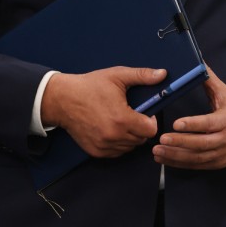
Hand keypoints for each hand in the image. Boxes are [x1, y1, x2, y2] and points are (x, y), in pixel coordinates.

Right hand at [40, 67, 162, 157]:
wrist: (62, 100)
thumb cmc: (90, 86)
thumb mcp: (117, 76)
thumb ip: (142, 75)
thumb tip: (163, 73)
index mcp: (122, 119)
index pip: (150, 130)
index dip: (151, 121)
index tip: (145, 113)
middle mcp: (114, 136)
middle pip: (141, 139)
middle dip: (141, 128)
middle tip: (133, 115)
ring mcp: (104, 146)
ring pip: (130, 147)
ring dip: (131, 137)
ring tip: (122, 121)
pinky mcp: (96, 151)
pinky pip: (117, 152)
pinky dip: (119, 144)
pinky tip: (113, 130)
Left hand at [152, 68, 225, 170]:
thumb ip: (210, 80)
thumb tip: (198, 60)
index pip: (208, 123)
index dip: (192, 125)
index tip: (176, 123)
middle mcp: (225, 139)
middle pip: (201, 143)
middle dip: (180, 142)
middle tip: (161, 138)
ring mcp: (221, 153)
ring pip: (197, 157)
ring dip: (176, 155)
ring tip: (158, 150)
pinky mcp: (217, 163)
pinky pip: (197, 165)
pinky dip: (180, 163)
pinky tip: (164, 159)